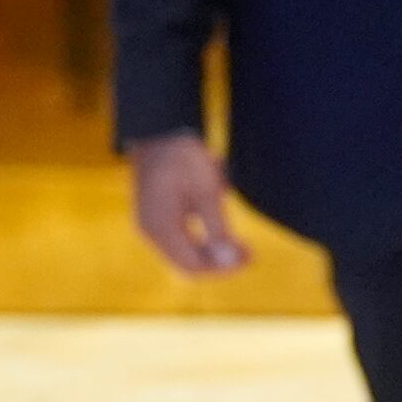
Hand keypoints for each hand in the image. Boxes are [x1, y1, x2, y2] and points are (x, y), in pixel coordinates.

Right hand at [132, 132, 249, 276]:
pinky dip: (203, 237)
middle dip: (220, 261)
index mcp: (161, 228)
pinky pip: (181, 238)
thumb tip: (229, 259)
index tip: (248, 259)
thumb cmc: (184, 159)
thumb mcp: (206, 191)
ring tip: (241, 243)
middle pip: (188, 263)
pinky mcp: (156, 216)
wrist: (160, 133)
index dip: (222, 268)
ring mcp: (151, 225)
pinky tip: (221, 225)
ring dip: (213, 250)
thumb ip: (217, 227)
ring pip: (185, 252)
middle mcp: (151, 232)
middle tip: (249, 253)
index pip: (193, 266)